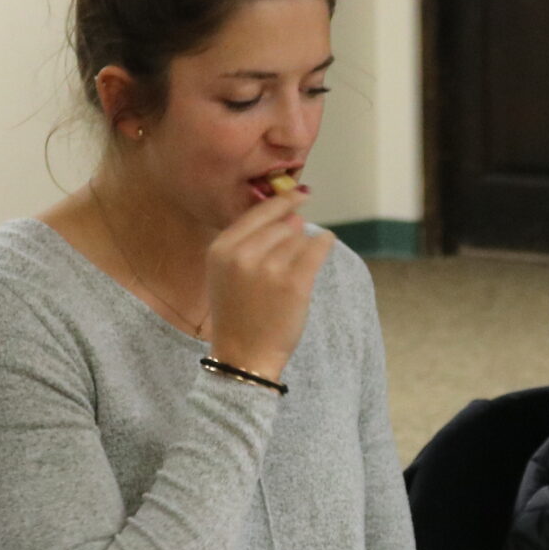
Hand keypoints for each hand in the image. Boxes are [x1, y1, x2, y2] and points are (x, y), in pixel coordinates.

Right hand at [203, 188, 335, 381]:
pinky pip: (317, 248)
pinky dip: (324, 243)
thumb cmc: (237, 315)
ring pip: (299, 238)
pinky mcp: (295, 283)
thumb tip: (291, 214)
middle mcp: (243, 255)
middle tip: (286, 261)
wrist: (244, 356)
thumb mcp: (226, 273)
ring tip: (290, 274)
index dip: (281, 202)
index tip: (298, 193)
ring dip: (303, 248)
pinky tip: (326, 242)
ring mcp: (270, 268)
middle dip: (291, 234)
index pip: (257, 213)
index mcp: (222, 249)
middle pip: (282, 225)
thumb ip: (249, 241)